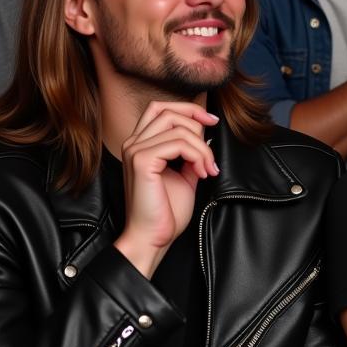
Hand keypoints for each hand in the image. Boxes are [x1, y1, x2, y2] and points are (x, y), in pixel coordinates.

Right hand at [115, 102, 219, 277]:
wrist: (153, 238)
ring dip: (202, 148)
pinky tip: (202, 174)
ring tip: (208, 170)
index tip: (212, 122)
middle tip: (211, 155)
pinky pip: (178, 143)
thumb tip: (205, 134)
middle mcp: (133, 143)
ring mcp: (135, 150)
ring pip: (178, 127)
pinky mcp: (142, 161)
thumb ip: (190, 153)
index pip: (161, 108)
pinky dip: (197, 155)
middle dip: (198, 125)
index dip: (189, 109)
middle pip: (169, 110)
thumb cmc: (166, 211)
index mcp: (140, 144)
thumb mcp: (184, 174)